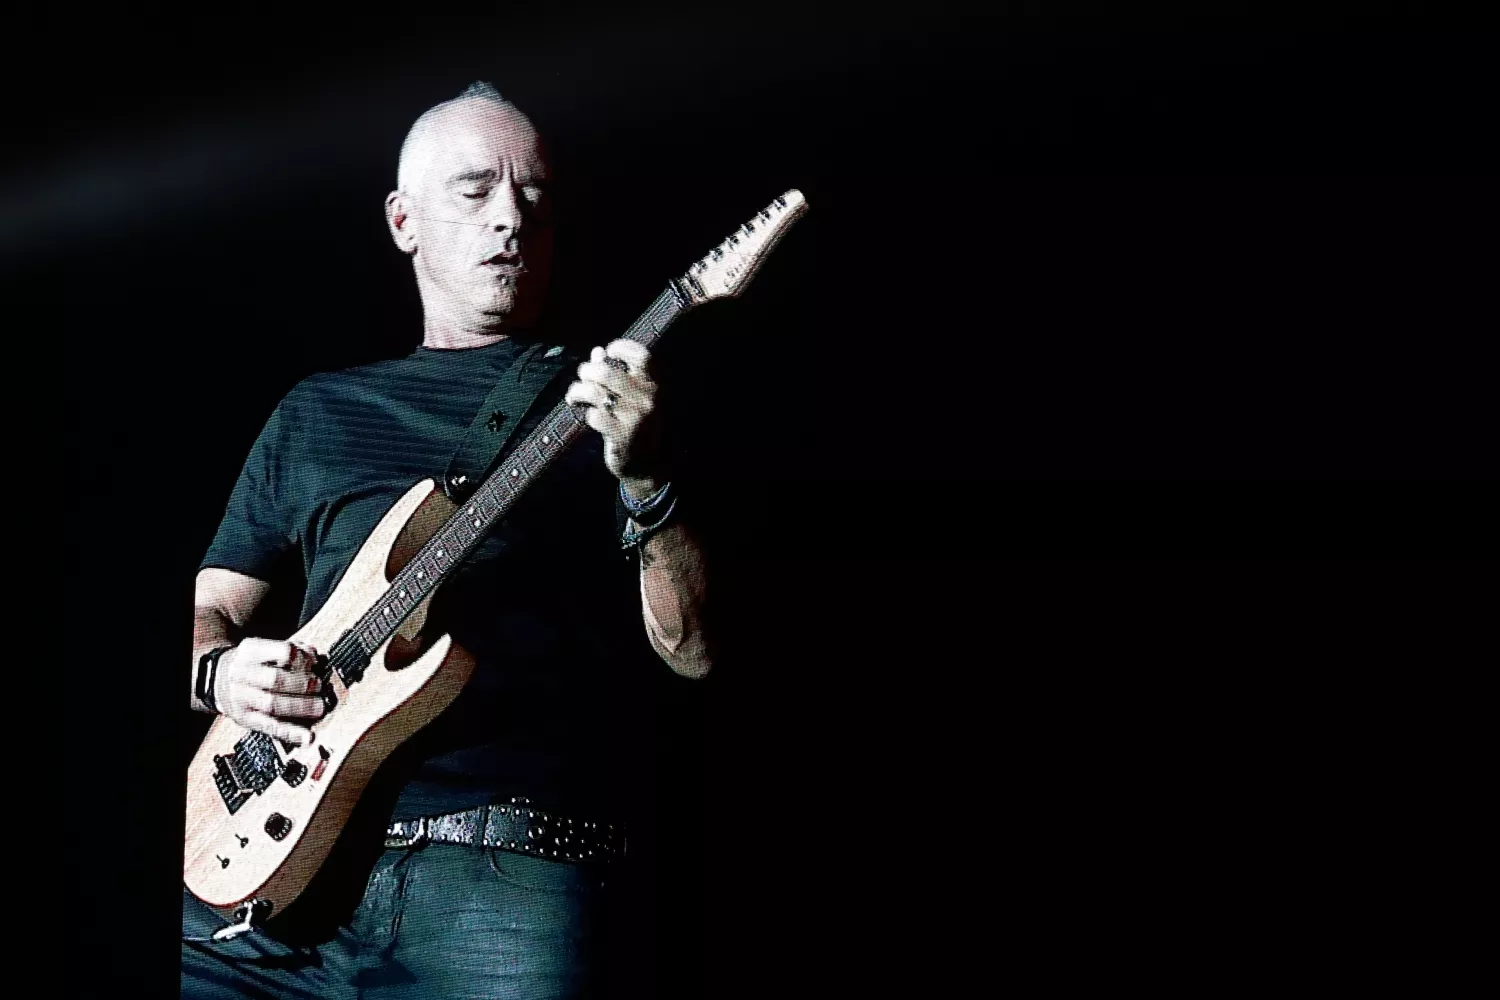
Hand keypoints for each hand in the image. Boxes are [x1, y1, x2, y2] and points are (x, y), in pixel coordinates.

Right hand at [214, 638, 325, 745]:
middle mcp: (241, 673)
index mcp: (250, 651)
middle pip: (277, 679)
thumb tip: (316, 657)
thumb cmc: (251, 664)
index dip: (306, 660)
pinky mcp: (243, 719)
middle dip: (304, 685)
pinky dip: (291, 733)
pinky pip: (269, 727)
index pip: (284, 652)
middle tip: (319, 687)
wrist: (218, 679)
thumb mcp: (265, 650)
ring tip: (318, 707)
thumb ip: (293, 650)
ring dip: (301, 707)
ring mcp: (240, 698)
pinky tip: (307, 737)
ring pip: (272, 705)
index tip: (316, 664)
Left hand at [564, 339, 662, 487]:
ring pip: (595, 392)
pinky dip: (586, 414)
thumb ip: (620, 373)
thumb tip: (597, 351)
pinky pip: (594, 416)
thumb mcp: (637, 398)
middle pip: (608, 372)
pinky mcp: (621, 436)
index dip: (621, 347)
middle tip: (583, 376)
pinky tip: (588, 416)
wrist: (651, 465)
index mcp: (655, 385)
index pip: (642, 356)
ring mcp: (635, 418)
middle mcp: (648, 399)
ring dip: (578, 391)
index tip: (608, 351)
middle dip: (587, 370)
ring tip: (574, 395)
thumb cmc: (641, 425)